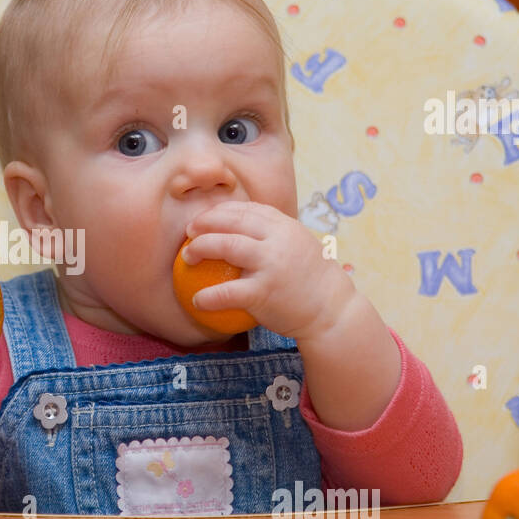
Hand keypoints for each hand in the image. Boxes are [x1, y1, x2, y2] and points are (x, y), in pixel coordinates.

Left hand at [182, 200, 356, 342]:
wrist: (332, 310)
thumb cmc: (310, 280)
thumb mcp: (297, 246)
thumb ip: (273, 235)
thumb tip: (238, 228)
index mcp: (284, 226)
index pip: (246, 209)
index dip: (220, 211)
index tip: (204, 218)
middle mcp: (277, 240)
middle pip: (231, 221)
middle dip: (204, 223)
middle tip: (188, 233)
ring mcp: (270, 264)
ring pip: (226, 246)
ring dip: (199, 248)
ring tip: (187, 258)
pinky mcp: (264, 292)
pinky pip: (227, 292)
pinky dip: (208, 296)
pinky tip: (196, 301)